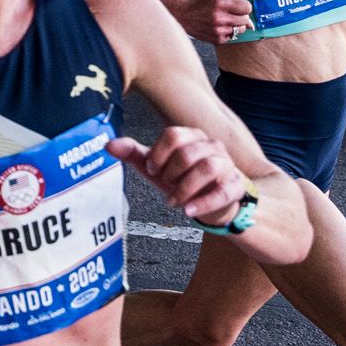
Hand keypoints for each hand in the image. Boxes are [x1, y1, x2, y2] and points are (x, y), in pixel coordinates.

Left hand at [108, 127, 250, 228]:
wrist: (213, 203)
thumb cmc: (184, 180)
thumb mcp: (158, 168)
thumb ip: (134, 154)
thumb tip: (109, 145)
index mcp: (192, 136)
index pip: (173, 135)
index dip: (158, 154)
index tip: (152, 169)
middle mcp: (211, 146)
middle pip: (187, 152)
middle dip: (171, 173)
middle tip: (166, 186)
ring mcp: (227, 165)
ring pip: (207, 168)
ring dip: (185, 188)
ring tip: (175, 201)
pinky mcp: (236, 185)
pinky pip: (223, 191)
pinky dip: (203, 202)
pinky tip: (189, 210)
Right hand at [170, 0, 255, 44]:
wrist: (184, 16)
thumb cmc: (201, 5)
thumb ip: (235, 3)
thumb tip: (249, 16)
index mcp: (221, 3)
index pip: (247, 8)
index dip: (245, 7)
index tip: (240, 8)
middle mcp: (220, 17)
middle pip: (246, 20)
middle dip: (242, 17)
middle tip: (232, 14)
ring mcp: (219, 30)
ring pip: (241, 30)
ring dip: (236, 25)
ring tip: (225, 21)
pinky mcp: (217, 39)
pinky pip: (232, 36)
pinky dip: (229, 32)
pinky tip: (220, 27)